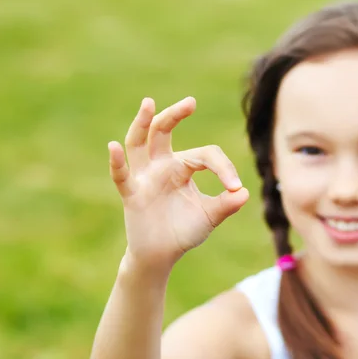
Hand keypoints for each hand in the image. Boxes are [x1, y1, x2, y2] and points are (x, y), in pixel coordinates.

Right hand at [108, 97, 248, 267]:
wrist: (162, 256)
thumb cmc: (185, 231)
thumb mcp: (210, 216)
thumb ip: (226, 205)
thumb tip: (243, 192)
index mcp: (183, 168)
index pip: (205, 155)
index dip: (223, 168)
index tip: (234, 187)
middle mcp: (161, 166)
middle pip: (163, 131)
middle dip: (175, 115)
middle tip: (191, 102)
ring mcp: (144, 178)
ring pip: (139, 143)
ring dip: (143, 123)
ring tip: (149, 103)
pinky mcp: (132, 194)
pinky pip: (122, 176)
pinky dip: (116, 162)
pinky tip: (113, 146)